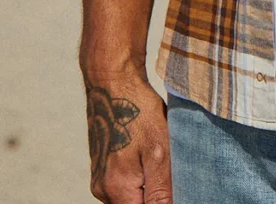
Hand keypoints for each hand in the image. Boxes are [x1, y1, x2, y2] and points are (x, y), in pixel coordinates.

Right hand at [84, 71, 171, 203]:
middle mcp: (103, 190)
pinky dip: (139, 176)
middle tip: (172, 172)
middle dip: (156, 196)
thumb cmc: (138, 113)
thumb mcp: (159, 152)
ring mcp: (100, 179)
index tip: (175, 188)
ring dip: (148, 186)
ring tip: (160, 160)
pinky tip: (149, 155)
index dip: (165, 203)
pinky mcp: (102, 168)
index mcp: (116, 190)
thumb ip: (161, 191)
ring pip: (131, 196)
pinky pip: (124, 184)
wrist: (114, 83)